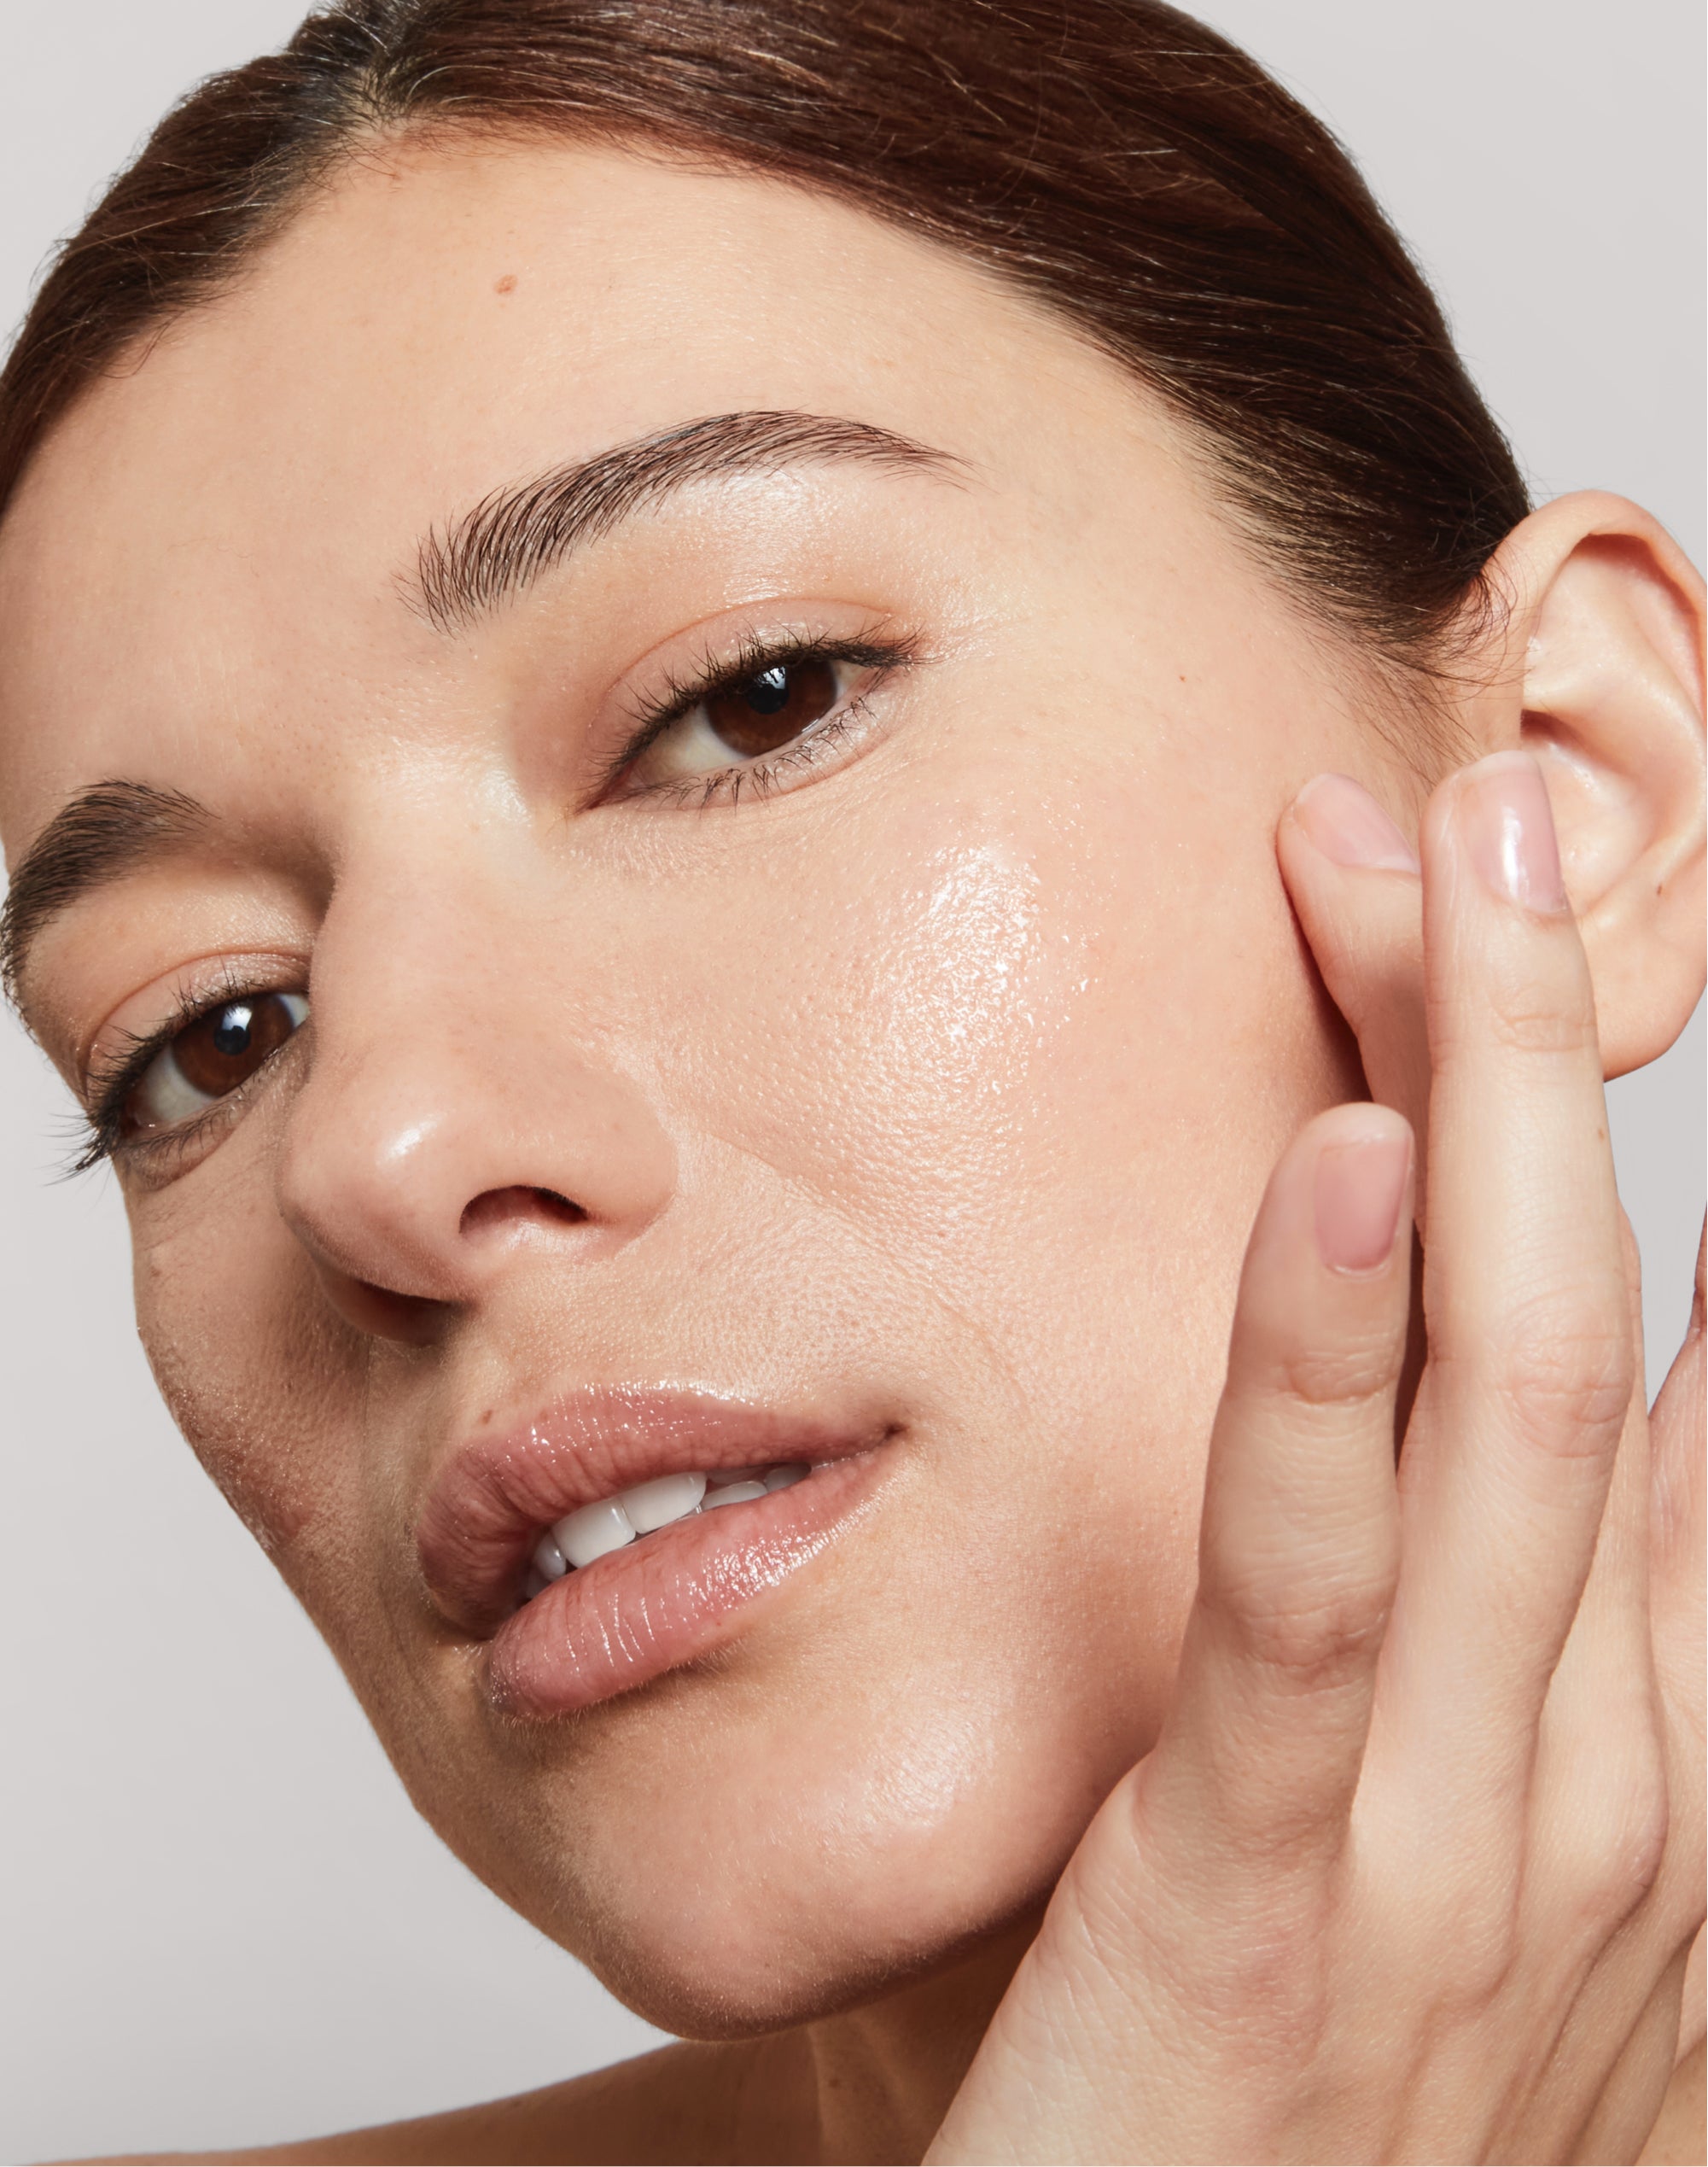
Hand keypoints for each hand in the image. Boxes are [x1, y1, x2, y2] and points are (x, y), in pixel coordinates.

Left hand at [929, 753, 1704, 2164]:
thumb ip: (1460, 1677)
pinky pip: (1306, 1580)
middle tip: (1507, 802)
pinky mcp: (1263, 1883)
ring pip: (1501, 1395)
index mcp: (1628, 1753)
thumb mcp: (1418, 1878)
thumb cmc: (1295, 2126)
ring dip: (1478, 1101)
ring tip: (1447, 859)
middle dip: (1550, 1047)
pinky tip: (1328, 1155)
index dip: (1607, 1145)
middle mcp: (1591, 1767)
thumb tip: (1488, 1468)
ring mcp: (1453, 1829)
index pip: (1652, 1375)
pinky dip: (1324, 1358)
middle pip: (1585, 1319)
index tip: (1575, 947)